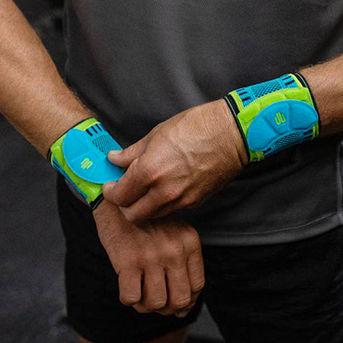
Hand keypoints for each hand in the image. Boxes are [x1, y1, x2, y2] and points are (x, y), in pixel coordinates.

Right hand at [92, 200, 204, 316]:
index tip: (176, 303)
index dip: (187, 301)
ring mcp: (152, 256)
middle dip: (168, 308)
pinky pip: (132, 298)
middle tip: (157, 301)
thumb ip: (183, 263)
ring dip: (147, 305)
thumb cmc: (146, 220)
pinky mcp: (128, 262)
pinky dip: (129, 298)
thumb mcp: (175, 231)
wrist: (118, 200)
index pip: (197, 286)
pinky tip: (127, 286)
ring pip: (157, 303)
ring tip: (141, 293)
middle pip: (180, 300)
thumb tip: (185, 308)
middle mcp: (174, 250)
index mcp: (189, 242)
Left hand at [102, 99, 247, 221]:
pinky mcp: (196, 202)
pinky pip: (172, 209)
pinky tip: (166, 186)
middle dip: (125, 204)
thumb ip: (132, 153)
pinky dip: (164, 203)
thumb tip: (115, 159)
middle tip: (125, 190)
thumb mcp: (157, 134)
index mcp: (149, 172)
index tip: (111, 185)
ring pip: (152, 215)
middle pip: (133, 215)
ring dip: (144, 206)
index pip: (119, 196)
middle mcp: (164, 192)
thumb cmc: (197, 127)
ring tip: (145, 188)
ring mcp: (181, 200)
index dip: (111, 192)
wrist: (232, 134)